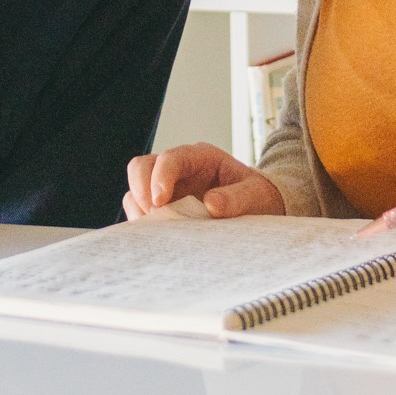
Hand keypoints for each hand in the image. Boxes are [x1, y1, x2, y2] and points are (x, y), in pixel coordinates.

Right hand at [123, 143, 284, 220]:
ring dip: (140, 210)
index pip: (170, 158)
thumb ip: (238, 198)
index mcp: (201, 158)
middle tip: (151, 216)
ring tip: (158, 231)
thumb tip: (212, 204)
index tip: (159, 202)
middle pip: (142, 167)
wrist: (259, 210)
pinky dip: (143, 224)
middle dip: (141, 190)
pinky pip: (140, 211)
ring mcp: (168, 188)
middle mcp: (179, 169)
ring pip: (136, 190)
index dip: (160, 177)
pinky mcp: (163, 208)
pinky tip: (159, 237)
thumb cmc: (258, 198)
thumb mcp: (256, 195)